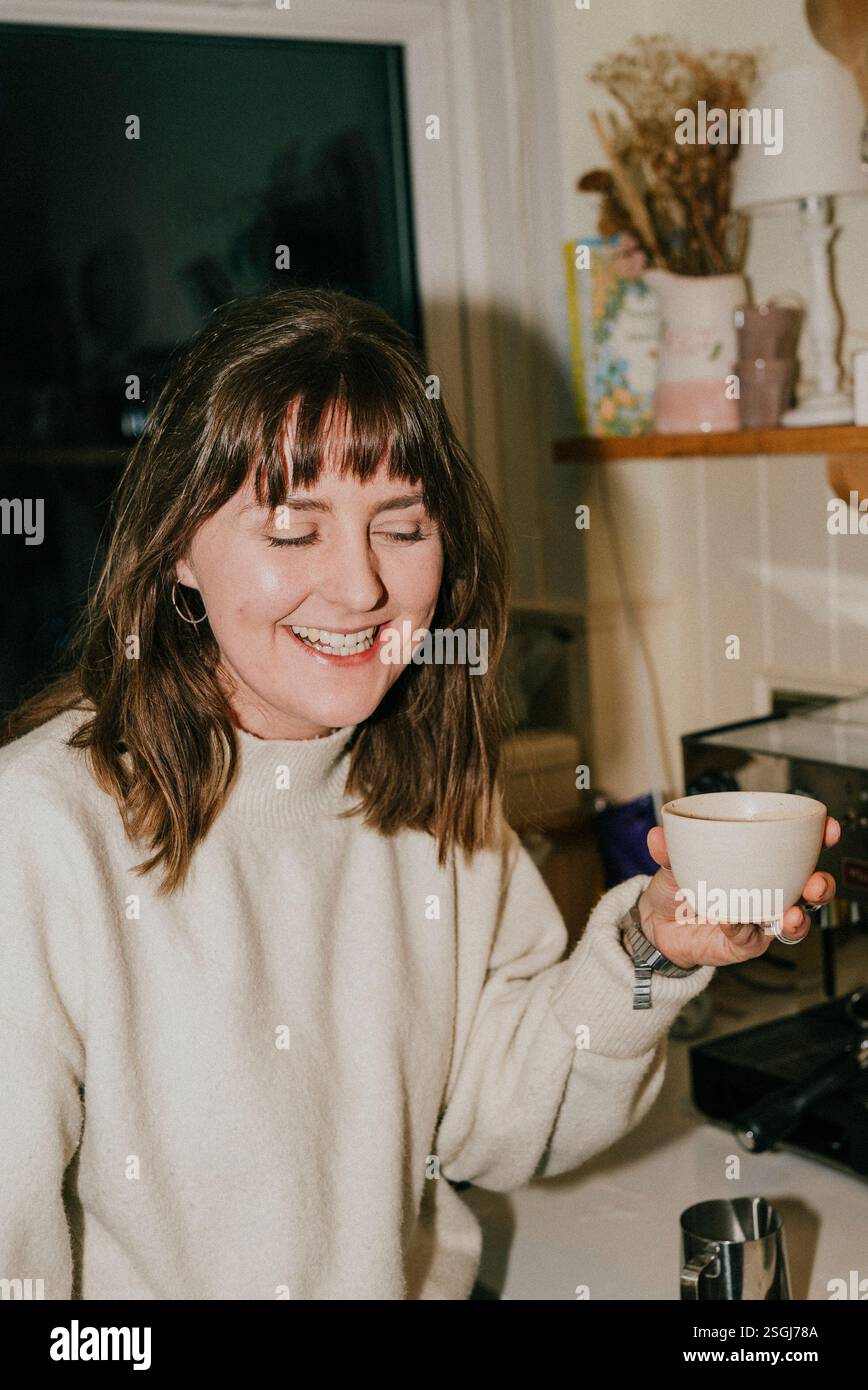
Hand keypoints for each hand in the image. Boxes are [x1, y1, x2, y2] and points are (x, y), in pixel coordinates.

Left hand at [634, 816, 840, 968]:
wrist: (656, 925)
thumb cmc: (677, 886)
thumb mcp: (672, 863)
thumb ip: (668, 851)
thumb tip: (657, 835)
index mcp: (760, 864)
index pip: (799, 851)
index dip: (819, 840)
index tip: (828, 829)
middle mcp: (768, 891)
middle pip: (808, 890)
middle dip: (820, 886)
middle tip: (816, 883)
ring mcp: (759, 919)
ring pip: (792, 921)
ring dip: (798, 918)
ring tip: (792, 914)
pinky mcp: (744, 944)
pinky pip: (750, 938)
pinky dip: (743, 929)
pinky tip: (734, 921)